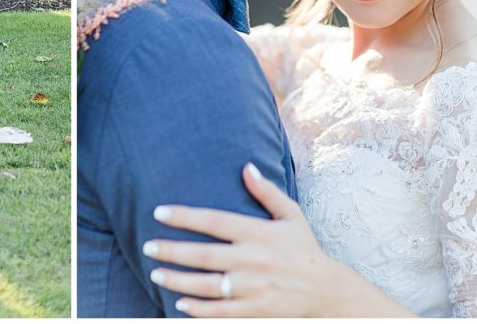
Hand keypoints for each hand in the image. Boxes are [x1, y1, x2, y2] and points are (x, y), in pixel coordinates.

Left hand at [144, 163, 334, 316]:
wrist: (328, 292)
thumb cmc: (304, 249)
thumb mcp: (291, 215)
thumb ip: (267, 191)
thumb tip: (246, 166)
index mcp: (259, 233)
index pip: (215, 221)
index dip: (185, 216)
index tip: (159, 212)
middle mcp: (254, 260)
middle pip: (205, 255)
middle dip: (173, 251)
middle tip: (147, 247)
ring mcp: (254, 288)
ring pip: (208, 286)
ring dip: (179, 281)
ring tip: (156, 274)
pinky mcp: (257, 311)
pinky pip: (222, 312)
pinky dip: (200, 310)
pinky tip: (180, 304)